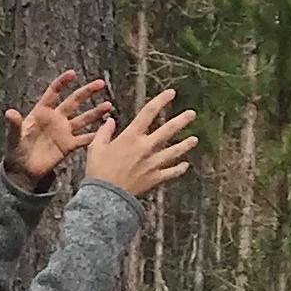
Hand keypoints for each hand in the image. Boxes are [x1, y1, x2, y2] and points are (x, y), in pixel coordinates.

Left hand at [4, 72, 113, 189]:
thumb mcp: (14, 137)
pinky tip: (106, 130)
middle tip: (100, 83)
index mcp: (41, 112)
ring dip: (95, 112)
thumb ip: (14, 125)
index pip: (53, 93)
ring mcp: (63, 132)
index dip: (62, 82)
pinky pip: (84, 139)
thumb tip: (9, 112)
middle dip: (86, 92)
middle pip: (73, 102)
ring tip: (108, 105)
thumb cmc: (15, 151)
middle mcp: (55, 119)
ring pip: (83, 118)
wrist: (23, 171)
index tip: (72, 73)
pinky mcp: (68, 146)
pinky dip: (95, 135)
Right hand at [83, 88, 200, 203]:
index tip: (171, 93)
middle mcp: (146, 148)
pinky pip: (171, 172)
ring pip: (174, 151)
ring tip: (194, 139)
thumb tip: (110, 121)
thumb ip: (104, 132)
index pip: (149, 113)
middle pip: (168, 130)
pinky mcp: (155, 178)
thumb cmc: (98, 172)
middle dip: (181, 120)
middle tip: (191, 114)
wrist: (107, 197)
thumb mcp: (95, 148)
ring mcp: (153, 163)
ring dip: (186, 145)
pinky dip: (179, 169)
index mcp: (131, 137)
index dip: (161, 101)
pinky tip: (185, 165)